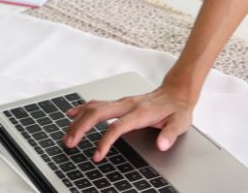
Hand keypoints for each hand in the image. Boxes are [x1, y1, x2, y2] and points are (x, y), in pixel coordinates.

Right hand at [62, 83, 194, 161]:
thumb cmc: (176, 109)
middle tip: (70, 143)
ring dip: (78, 120)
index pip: (117, 127)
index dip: (105, 141)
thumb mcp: (180, 123)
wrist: (176, 92)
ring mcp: (122, 102)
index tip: (97, 155)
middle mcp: (128, 105)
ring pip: (94, 107)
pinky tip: (72, 114)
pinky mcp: (119, 102)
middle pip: (98, 113)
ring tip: (67, 135)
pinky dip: (82, 108)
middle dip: (81, 128)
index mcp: (140, 112)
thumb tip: (162, 144)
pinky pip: (97, 103)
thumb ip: (170, 134)